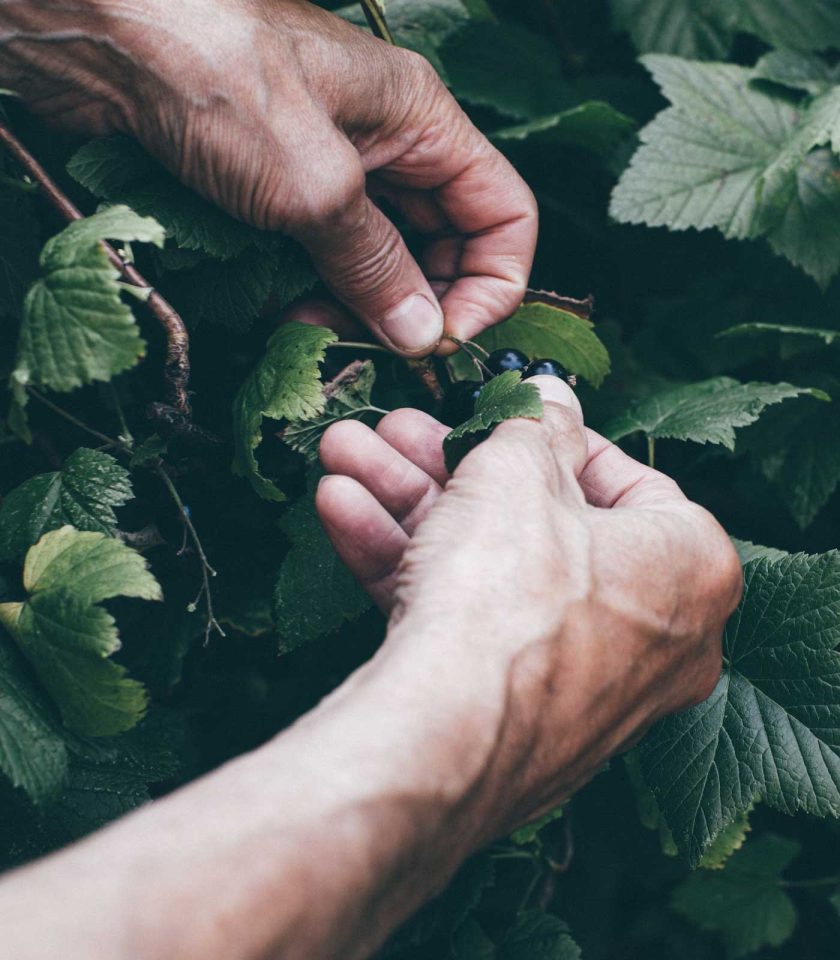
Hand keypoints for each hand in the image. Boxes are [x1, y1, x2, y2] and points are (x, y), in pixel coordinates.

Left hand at [0, 0, 536, 355]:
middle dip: (416, 305)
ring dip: (357, 308)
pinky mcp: (282, 190)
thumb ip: (375, 264)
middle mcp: (388, 145)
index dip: (491, 284)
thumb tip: (421, 333)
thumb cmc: (209, 73)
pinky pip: (323, 257)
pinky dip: (313, 294)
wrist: (95, 33)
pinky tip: (282, 313)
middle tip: (374, 347)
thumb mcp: (312, 183)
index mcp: (422, 121)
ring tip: (313, 331)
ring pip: (380, 259)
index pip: (503, 214)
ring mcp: (333, 169)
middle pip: (443, 245)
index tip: (445, 339)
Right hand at [316, 376, 742, 833]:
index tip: (504, 420)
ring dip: (408, 507)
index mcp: (689, 567)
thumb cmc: (510, 591)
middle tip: (399, 430)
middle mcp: (651, 634)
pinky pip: (465, 622)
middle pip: (537, 525)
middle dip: (448, 468)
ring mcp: (579, 683)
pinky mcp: (513, 715)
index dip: (554, 438)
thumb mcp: (518, 471)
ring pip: (486, 571)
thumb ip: (535, 425)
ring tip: (346, 455)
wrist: (446, 734)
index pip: (629, 482)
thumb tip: (551, 398)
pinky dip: (407, 567)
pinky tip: (342, 511)